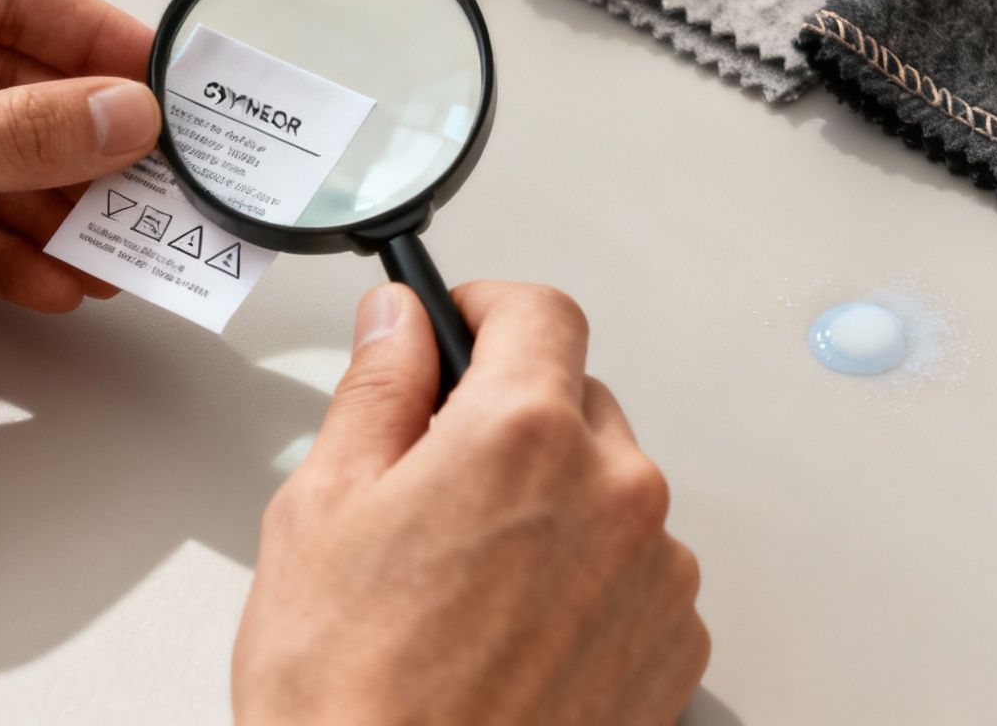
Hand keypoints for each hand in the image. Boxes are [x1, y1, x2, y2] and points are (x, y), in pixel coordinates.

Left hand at [0, 0, 159, 429]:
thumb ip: (17, 137)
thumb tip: (123, 112)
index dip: (96, 38)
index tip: (167, 83)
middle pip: (9, 82)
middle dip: (84, 140)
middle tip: (163, 179)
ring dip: (57, 207)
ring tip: (126, 246)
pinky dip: (8, 250)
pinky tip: (60, 280)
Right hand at [233, 282, 708, 724]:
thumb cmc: (350, 694)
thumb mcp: (321, 509)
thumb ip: (375, 390)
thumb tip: (397, 325)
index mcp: (523, 435)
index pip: (538, 313)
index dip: (486, 309)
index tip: (458, 327)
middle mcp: (613, 492)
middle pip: (576, 401)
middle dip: (510, 417)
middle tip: (434, 477)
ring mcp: (655, 575)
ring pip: (609, 488)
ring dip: (554, 501)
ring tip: (468, 579)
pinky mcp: (674, 648)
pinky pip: (637, 571)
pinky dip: (587, 577)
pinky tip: (513, 629)